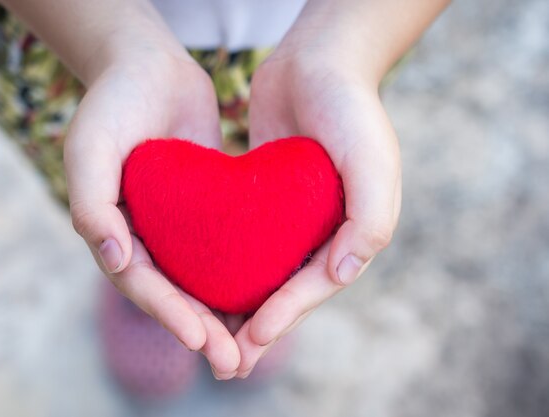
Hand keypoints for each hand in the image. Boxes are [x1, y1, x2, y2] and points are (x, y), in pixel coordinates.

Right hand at [64, 46, 240, 378]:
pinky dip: (238, 276)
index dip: (170, 314)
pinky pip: (220, 250)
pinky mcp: (203, 209)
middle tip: (233, 365)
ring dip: (222, 317)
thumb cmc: (113, 103)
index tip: (202, 342)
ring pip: (199, 281)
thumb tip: (113, 258)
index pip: (142, 283)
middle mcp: (143, 235)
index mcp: (113, 230)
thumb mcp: (89, 148)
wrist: (147, 65)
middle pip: (173, 294)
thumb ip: (92, 205)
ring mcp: (173, 225)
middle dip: (201, 331)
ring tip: (251, 351)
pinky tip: (264, 297)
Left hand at [234, 48, 401, 376]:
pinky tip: (200, 283)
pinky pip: (245, 240)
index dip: (285, 314)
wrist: (318, 60)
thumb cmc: (351, 108)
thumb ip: (369, 218)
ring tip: (209, 336)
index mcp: (353, 230)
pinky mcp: (265, 198)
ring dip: (240, 305)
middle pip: (289, 288)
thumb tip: (342, 273)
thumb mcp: (373, 160)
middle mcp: (324, 229)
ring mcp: (293, 216)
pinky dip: (226, 265)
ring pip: (264, 271)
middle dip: (259, 325)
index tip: (250, 338)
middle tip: (226, 361)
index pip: (316, 284)